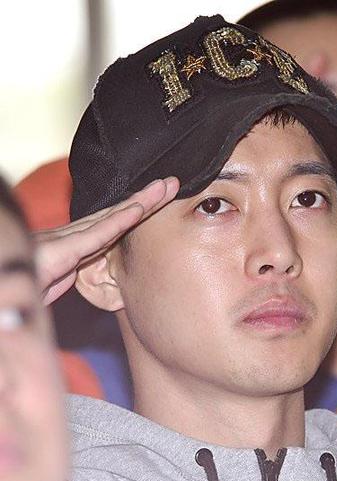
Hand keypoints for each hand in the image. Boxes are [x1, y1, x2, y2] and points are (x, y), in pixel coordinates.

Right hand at [34, 177, 178, 304]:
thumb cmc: (17, 294)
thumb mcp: (47, 287)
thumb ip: (65, 275)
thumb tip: (78, 267)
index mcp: (71, 247)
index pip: (110, 225)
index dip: (135, 210)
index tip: (159, 199)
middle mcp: (69, 239)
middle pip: (114, 215)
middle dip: (145, 198)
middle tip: (172, 183)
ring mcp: (63, 242)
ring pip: (109, 218)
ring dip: (141, 202)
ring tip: (167, 187)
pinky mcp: (58, 253)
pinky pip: (94, 235)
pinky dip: (118, 221)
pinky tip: (139, 209)